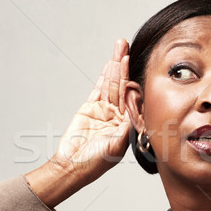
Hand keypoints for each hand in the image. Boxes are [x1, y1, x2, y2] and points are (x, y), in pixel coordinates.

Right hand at [51, 39, 130, 184]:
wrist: (72, 165)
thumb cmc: (96, 162)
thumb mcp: (117, 146)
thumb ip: (127, 128)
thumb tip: (138, 112)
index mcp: (129, 124)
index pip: (134, 96)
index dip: (135, 78)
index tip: (139, 63)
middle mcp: (119, 115)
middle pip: (123, 85)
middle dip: (125, 64)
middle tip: (126, 45)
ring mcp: (104, 110)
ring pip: (111, 84)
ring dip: (115, 65)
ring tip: (119, 46)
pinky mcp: (90, 108)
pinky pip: (99, 88)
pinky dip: (104, 75)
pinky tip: (110, 63)